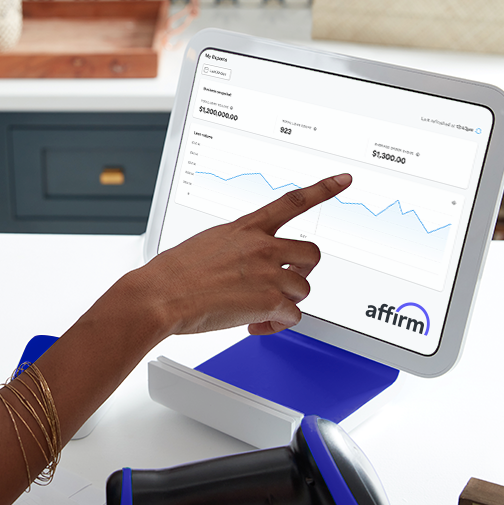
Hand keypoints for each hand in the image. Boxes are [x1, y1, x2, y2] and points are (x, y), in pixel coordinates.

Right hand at [123, 172, 351, 336]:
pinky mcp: (269, 301)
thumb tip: (245, 263)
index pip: (293, 201)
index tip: (344, 179)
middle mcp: (261, 246)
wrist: (159, 295)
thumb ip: (235, 247)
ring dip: (285, 302)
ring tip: (260, 310)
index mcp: (245, 227)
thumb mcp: (207, 243)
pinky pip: (293, 316)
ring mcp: (268, 272)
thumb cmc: (172, 274)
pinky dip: (277, 325)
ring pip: (303, 288)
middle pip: (311, 253)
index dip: (323, 188)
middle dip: (302, 270)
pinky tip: (257, 325)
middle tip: (282, 282)